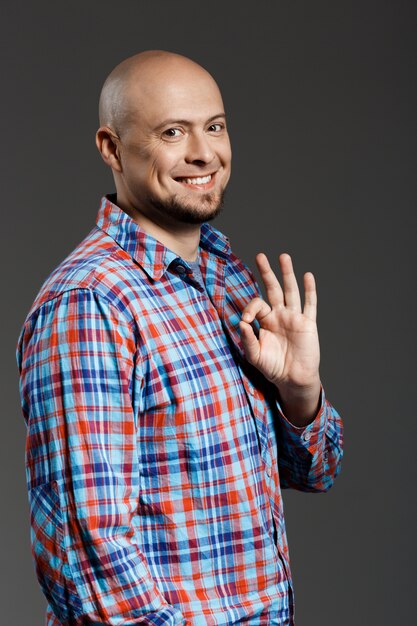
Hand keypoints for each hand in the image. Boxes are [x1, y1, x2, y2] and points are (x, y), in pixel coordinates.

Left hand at [239, 253, 320, 424]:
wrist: (293, 379)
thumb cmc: (273, 368)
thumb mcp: (255, 355)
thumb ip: (247, 339)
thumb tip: (242, 323)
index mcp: (265, 321)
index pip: (257, 304)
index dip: (250, 308)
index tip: (246, 320)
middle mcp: (279, 315)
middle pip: (273, 288)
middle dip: (267, 272)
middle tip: (260, 256)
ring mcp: (294, 318)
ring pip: (291, 291)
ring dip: (287, 273)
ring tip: (283, 256)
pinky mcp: (308, 324)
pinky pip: (309, 304)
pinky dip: (309, 290)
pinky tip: (308, 276)